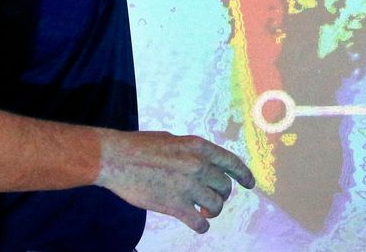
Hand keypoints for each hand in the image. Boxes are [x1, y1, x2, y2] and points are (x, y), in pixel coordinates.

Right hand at [94, 129, 256, 232]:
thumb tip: (202, 163)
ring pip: (216, 205)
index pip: (231, 162)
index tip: (250, 184)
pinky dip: (202, 225)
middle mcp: (198, 165)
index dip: (244, 174)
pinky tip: (199, 224)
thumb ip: (191, 152)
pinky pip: (199, 222)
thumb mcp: (173, 140)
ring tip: (205, 212)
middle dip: (222, 194)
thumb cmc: (140, 146)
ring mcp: (187, 186)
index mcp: (198, 147)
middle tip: (214, 198)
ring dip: (213, 210)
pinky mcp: (174, 205)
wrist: (116, 158)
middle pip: (225, 186)